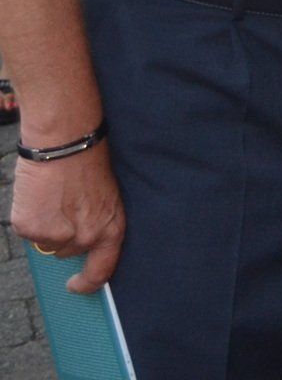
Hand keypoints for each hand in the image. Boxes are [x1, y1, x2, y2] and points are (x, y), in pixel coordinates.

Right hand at [10, 143, 124, 292]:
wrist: (66, 142)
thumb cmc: (89, 162)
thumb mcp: (106, 198)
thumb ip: (95, 223)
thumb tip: (78, 243)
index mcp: (110, 230)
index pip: (102, 271)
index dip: (88, 283)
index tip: (76, 285)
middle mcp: (85, 238)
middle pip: (67, 251)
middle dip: (64, 233)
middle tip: (64, 205)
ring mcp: (56, 236)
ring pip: (45, 241)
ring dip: (46, 225)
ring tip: (52, 197)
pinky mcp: (31, 229)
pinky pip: (26, 231)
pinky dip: (28, 216)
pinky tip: (37, 196)